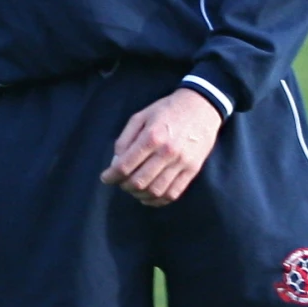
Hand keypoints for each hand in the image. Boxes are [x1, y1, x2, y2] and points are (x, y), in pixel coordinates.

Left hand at [101, 86, 222, 206]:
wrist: (202, 106)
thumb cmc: (167, 110)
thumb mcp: (141, 116)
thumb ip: (125, 138)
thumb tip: (116, 161)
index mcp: (152, 136)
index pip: (125, 166)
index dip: (111, 176)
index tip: (105, 178)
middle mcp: (167, 152)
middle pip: (139, 181)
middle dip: (124, 185)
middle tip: (120, 182)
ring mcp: (182, 163)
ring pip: (155, 191)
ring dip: (139, 194)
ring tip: (134, 189)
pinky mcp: (192, 170)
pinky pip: (173, 193)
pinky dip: (158, 200)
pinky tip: (149, 196)